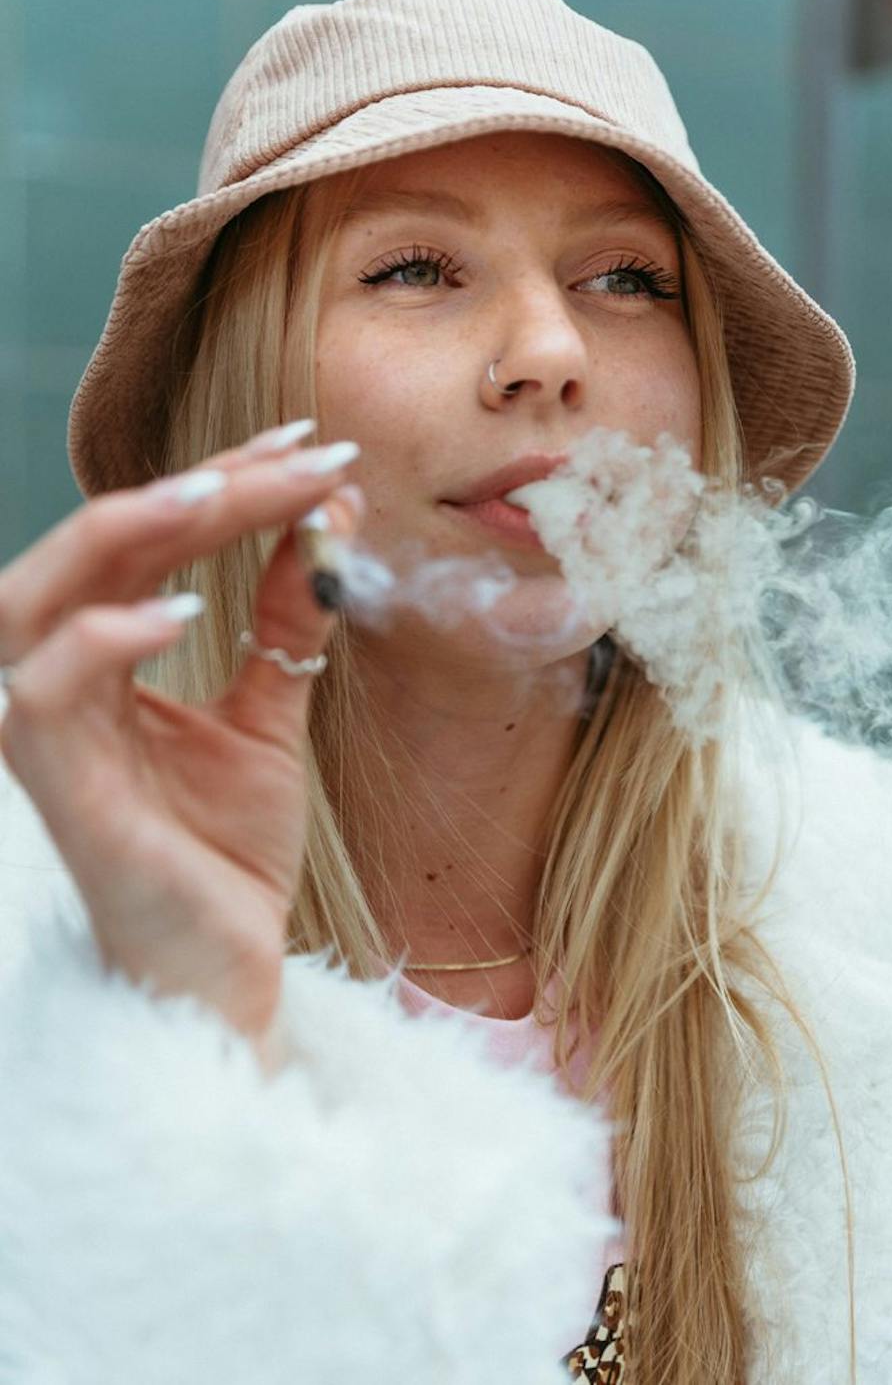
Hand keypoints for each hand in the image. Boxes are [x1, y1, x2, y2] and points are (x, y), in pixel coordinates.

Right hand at [0, 424, 363, 1048]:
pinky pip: (47, 694)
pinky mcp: (61, 791)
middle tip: (296, 452)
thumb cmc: (228, 851)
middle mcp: (60, 684)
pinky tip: (187, 612)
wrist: (230, 967)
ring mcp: (50, 736)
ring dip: (131, 531)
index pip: (143, 541)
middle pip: (94, 548)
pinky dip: (106, 639)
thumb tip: (327, 517)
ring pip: (42, 597)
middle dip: (193, 486)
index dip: (223, 480)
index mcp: (100, 659)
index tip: (313, 444)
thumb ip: (285, 621)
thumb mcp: (271, 714)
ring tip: (225, 495)